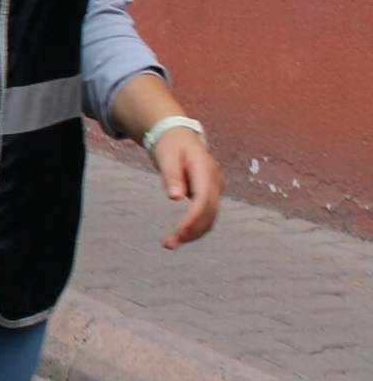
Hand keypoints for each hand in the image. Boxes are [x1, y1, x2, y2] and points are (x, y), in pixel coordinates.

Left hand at [152, 129, 221, 248]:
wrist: (179, 136)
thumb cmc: (170, 145)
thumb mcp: (166, 156)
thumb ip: (171, 176)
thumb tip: (175, 197)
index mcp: (205, 170)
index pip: (204, 199)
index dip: (193, 217)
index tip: (179, 231)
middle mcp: (215, 181)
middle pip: (209, 212)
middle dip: (192, 230)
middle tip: (169, 244)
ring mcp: (214, 188)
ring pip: (210, 217)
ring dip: (193, 233)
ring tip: (170, 244)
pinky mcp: (209, 194)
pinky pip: (206, 215)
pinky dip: (195, 227)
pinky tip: (180, 236)